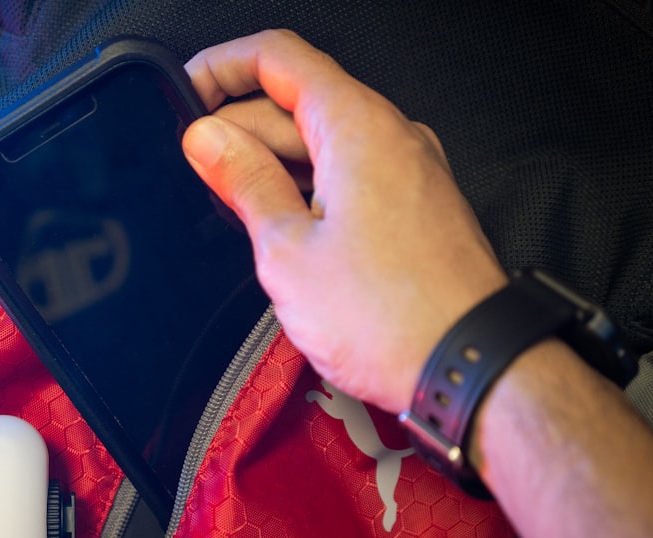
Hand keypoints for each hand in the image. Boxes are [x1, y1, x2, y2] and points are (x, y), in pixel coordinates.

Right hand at [182, 30, 506, 413]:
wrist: (466, 366)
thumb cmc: (392, 319)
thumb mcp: (287, 250)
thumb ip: (245, 182)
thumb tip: (209, 139)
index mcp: (357, 127)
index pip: (278, 56)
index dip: (221, 65)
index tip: (186, 94)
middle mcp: (392, 136)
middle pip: (299, 99)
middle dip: (240, 124)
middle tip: (199, 168)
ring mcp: (410, 170)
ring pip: (325, 140)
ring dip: (272, 160)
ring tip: (234, 205)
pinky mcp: (416, 207)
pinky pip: (352, 173)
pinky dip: (309, 185)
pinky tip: (281, 223)